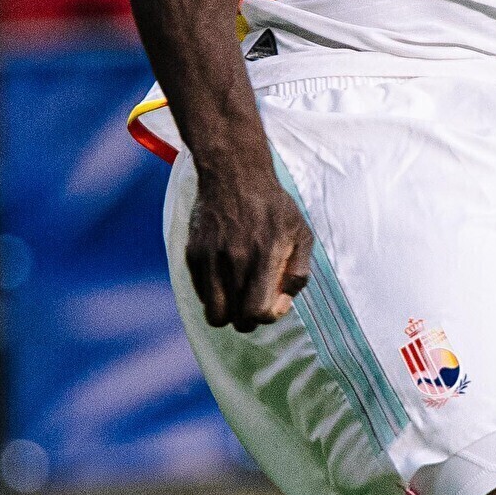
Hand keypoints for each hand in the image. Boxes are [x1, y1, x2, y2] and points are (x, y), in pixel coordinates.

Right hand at [184, 158, 312, 329]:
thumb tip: (283, 303)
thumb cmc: (273, 206)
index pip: (257, 312)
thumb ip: (298, 273)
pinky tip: (225, 277)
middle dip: (248, 320)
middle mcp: (235, 260)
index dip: (268, 316)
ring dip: (228, 313)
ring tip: (238, 296)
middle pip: (235, 320)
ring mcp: (210, 258)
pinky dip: (213, 295)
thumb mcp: (302, 234)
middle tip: (254, 304)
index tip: (273, 302)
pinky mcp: (194, 254)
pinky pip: (201, 294)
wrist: (234, 174)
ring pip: (214, 313)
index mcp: (265, 256)